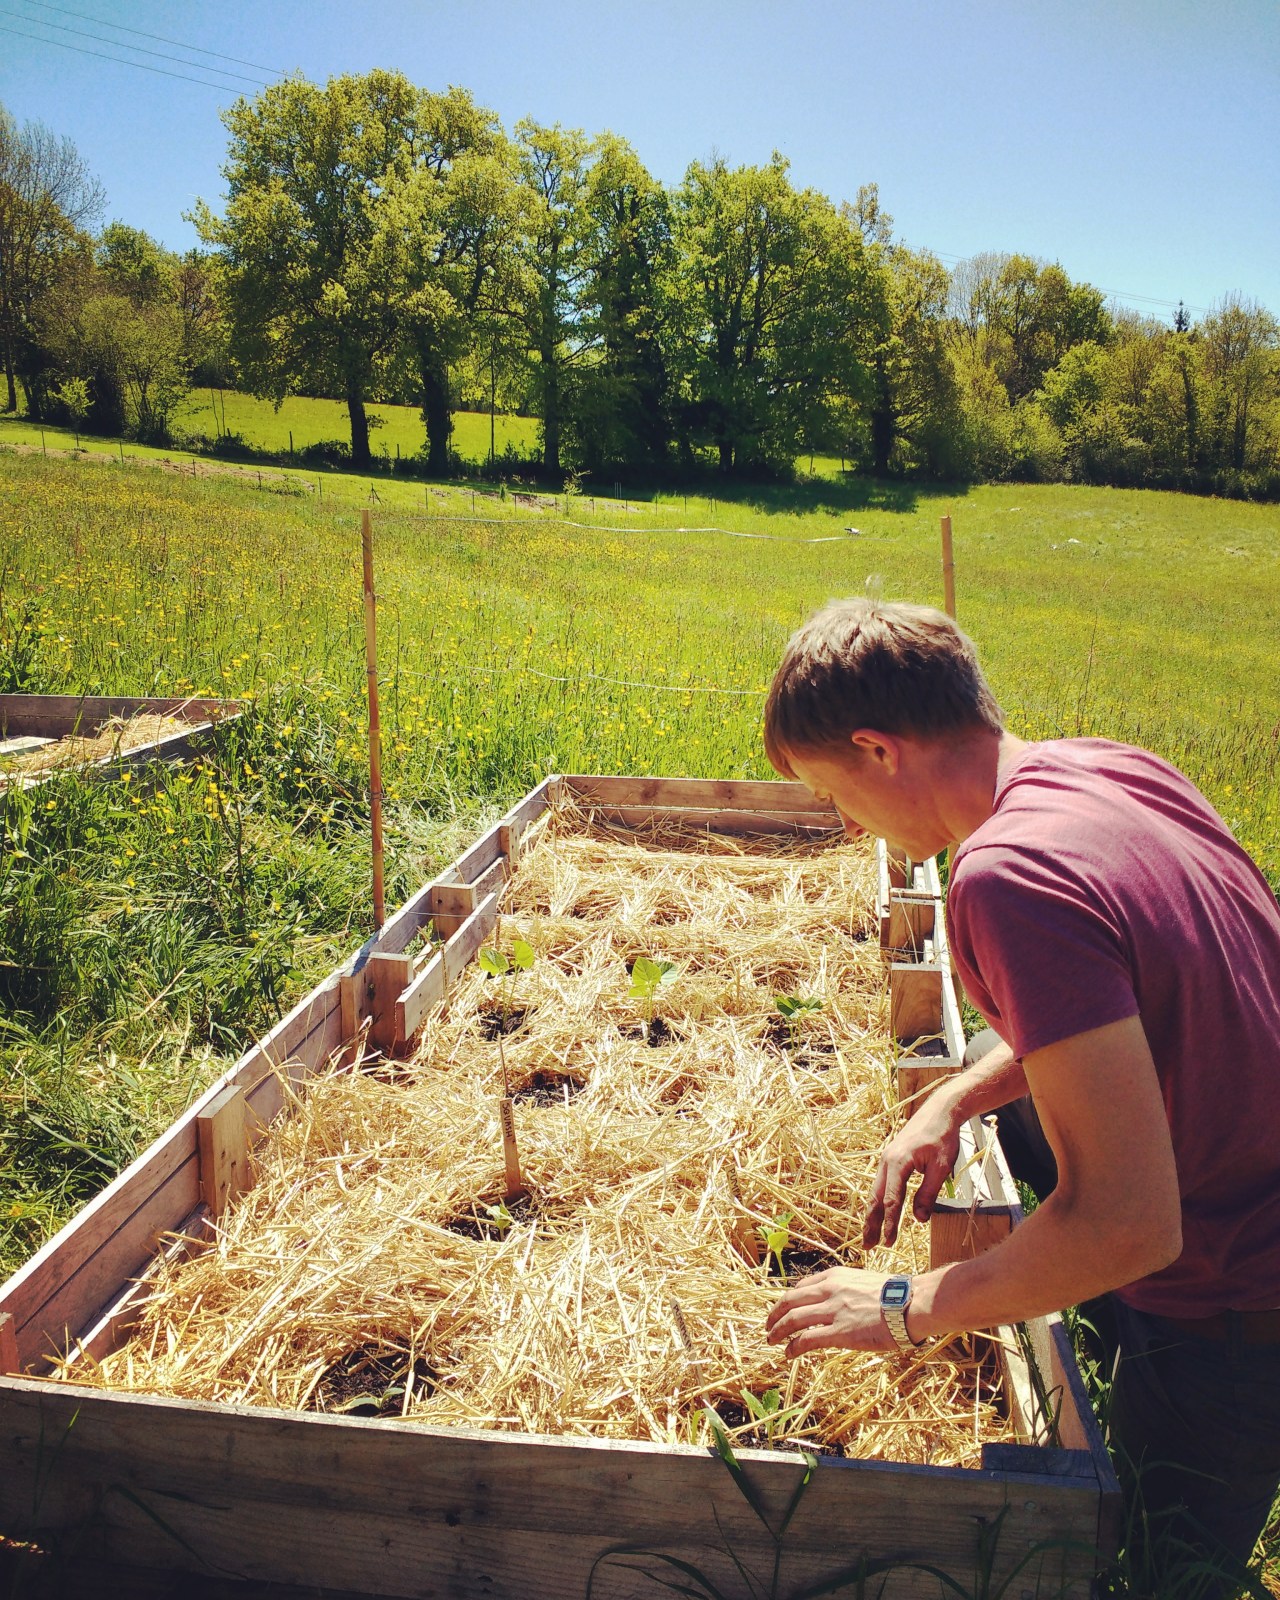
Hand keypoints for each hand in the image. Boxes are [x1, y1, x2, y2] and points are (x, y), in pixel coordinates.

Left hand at [765, 1267, 897, 1357]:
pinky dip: (793, 1347)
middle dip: (775, 1314)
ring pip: (793, 1319)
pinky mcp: (839, 1332)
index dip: (788, 1299)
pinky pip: (806, 1339)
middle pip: (790, 1300)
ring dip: (778, 1330)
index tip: (783, 1309)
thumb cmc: (895, 1295)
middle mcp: (829, 1290)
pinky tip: (788, 1353)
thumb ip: (846, 1289)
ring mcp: (833, 1311)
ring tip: (772, 1340)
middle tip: (768, 1325)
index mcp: (836, 1277)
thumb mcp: (863, 1281)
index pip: (802, 1286)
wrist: (911, 1303)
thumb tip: (840, 1303)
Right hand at [862, 1087, 961, 1249]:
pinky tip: (877, 1213)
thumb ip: (928, 1193)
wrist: (940, 1110)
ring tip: (869, 1235)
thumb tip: (919, 1219)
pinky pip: (880, 1184)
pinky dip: (876, 1201)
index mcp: (897, 1162)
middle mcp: (886, 1161)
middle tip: (867, 1246)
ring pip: (874, 1191)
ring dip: (871, 1214)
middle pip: (875, 1197)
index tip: (889, 1242)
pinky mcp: (890, 1159)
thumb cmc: (942, 1137)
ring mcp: (886, 1159)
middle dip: (871, 1223)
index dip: (889, 1223)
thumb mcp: (940, 1167)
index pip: (891, 1200)